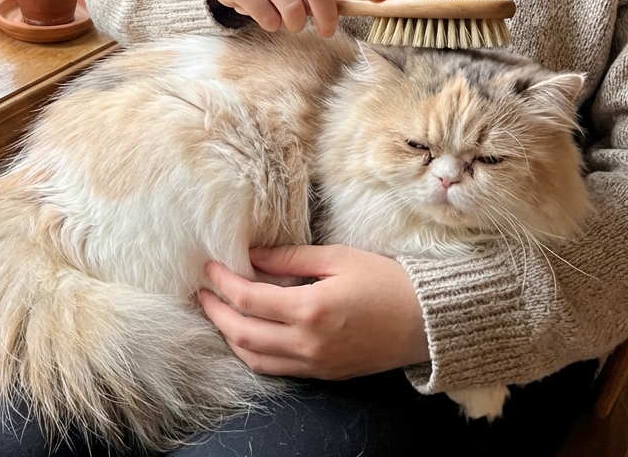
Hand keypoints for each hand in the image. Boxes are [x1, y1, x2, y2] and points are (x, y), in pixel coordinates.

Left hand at [198, 245, 428, 379]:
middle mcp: (307, 343)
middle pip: (242, 334)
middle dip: (216, 312)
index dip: (223, 282)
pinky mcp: (323, 373)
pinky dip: (253, 353)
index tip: (209, 266)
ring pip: (254, 358)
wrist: (425, 321)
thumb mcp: (337, 258)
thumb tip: (252, 254)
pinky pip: (276, 369)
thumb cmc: (385, 280)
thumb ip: (290, 258)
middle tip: (202, 291)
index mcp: (310, 310)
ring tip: (218, 311)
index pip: (248, 300)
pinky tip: (248, 333)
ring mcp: (315, 363)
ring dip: (230, 336)